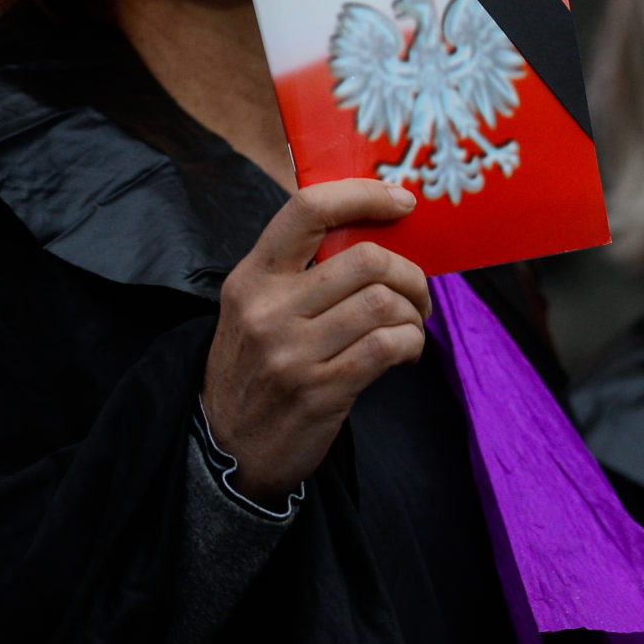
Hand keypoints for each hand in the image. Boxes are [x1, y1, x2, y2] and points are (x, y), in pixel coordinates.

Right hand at [201, 180, 430, 502]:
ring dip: (414, 313)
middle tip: (416, 293)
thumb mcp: (256, 309)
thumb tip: (376, 229)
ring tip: (409, 326)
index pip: (308, 210)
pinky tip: (405, 352)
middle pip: (366, 260)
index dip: (364, 195)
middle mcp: (268, 309)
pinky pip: (388, 346)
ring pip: (384, 303)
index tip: (402, 201)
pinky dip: (411, 343)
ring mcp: (292, 351)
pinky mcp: (320, 390)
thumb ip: (301, 271)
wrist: (226, 448)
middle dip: (410, 273)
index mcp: (252, 276)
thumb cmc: (257, 368)